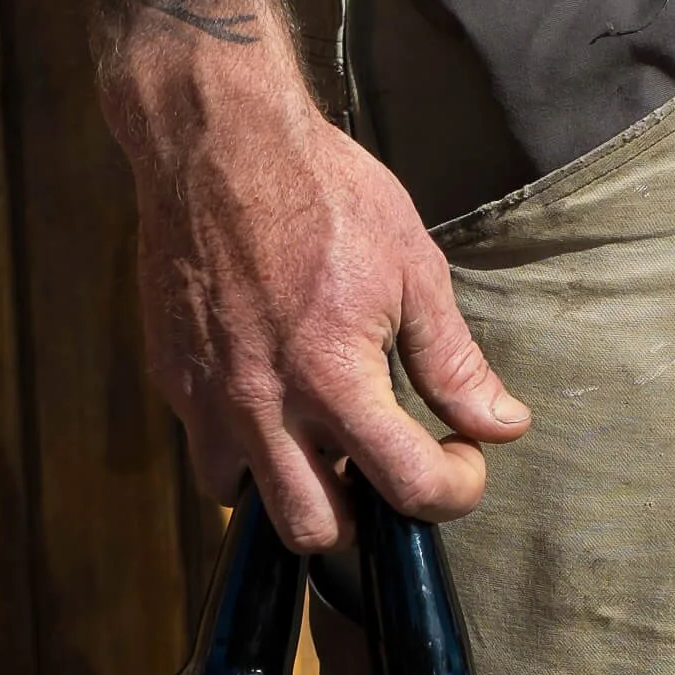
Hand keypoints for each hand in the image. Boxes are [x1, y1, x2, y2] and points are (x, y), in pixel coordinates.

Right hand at [115, 66, 530, 550]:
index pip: (407, 487)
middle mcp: (264, 406)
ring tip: (319, 444)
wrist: (217, 143)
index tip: (461, 458)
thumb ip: (453, 362)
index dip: (454, 490)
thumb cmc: (322, 193)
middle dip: (362, 519)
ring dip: (289, 489)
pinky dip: (244, 445)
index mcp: (335, 379)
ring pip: (244, 502)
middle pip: (314, 532)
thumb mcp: (412, 268)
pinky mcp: (172, 378)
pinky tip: (273, 397)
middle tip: (384, 469)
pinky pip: (205, 446)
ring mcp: (208, 398)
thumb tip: (502, 424)